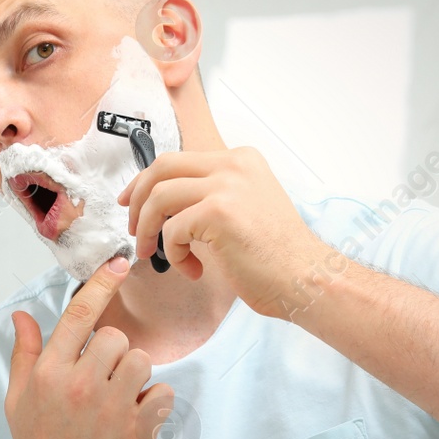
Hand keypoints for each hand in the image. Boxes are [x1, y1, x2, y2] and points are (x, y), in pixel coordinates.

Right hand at [5, 257, 173, 438]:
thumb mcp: (19, 399)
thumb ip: (24, 354)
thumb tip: (22, 317)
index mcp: (49, 373)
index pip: (80, 314)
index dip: (102, 283)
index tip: (120, 263)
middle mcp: (80, 385)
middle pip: (115, 337)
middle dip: (113, 352)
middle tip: (103, 376)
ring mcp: (111, 407)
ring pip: (142, 361)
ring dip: (135, 375)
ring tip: (118, 397)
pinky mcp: (138, 429)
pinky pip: (162, 392)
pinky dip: (154, 401)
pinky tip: (135, 416)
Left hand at [118, 147, 338, 320]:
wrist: (306, 278)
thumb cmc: (277, 255)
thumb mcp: (245, 206)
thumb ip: (211, 194)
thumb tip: (164, 201)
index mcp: (241, 160)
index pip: (177, 160)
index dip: (146, 181)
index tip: (132, 201)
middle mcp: (233, 165)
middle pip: (161, 167)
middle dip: (136, 197)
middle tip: (132, 226)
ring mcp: (227, 186)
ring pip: (159, 197)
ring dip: (146, 229)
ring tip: (153, 253)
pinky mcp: (219, 212)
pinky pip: (172, 230)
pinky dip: (174, 254)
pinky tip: (194, 270)